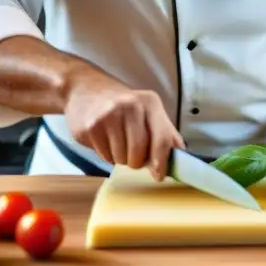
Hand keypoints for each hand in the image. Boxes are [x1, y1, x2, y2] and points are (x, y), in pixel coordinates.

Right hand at [64, 71, 184, 180]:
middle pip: (139, 154)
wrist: (86, 89)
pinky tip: (104, 139)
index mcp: (150, 103)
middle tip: (132, 152)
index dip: (161, 162)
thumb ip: (165, 133)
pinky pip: (104, 157)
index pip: (162, 138)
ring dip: (120, 158)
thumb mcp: (148, 111)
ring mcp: (108, 115)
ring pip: (121, 159)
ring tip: (117, 141)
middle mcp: (130, 106)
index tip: (158, 176)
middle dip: (136, 161)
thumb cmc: (124, 106)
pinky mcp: (90, 127)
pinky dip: (106, 155)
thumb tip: (180, 161)